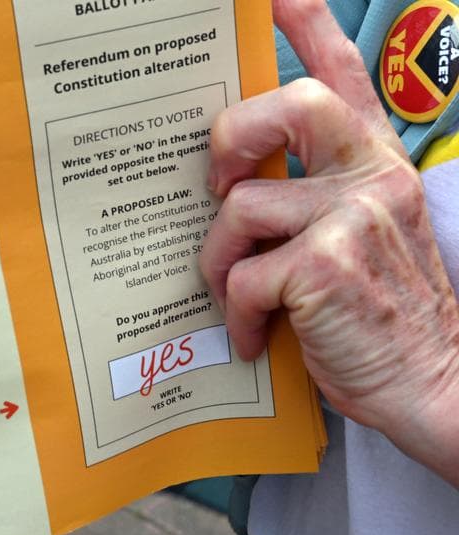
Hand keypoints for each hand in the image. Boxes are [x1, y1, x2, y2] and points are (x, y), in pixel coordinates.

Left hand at [201, 0, 458, 482]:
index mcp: (375, 165)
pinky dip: (237, 313)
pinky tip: (255, 335)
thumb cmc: (380, 317)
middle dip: (232, 138)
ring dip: (219, 261)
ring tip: (238, 296)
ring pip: (241, 209)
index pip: (345, 78)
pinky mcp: (325, 265)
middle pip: (289, 107)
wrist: (433, 382)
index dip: (309, 27)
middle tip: (218, 185)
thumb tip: (234, 186)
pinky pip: (243, 275)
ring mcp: (352, 217)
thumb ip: (314, 199)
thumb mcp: (359, 240)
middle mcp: (371, 177)